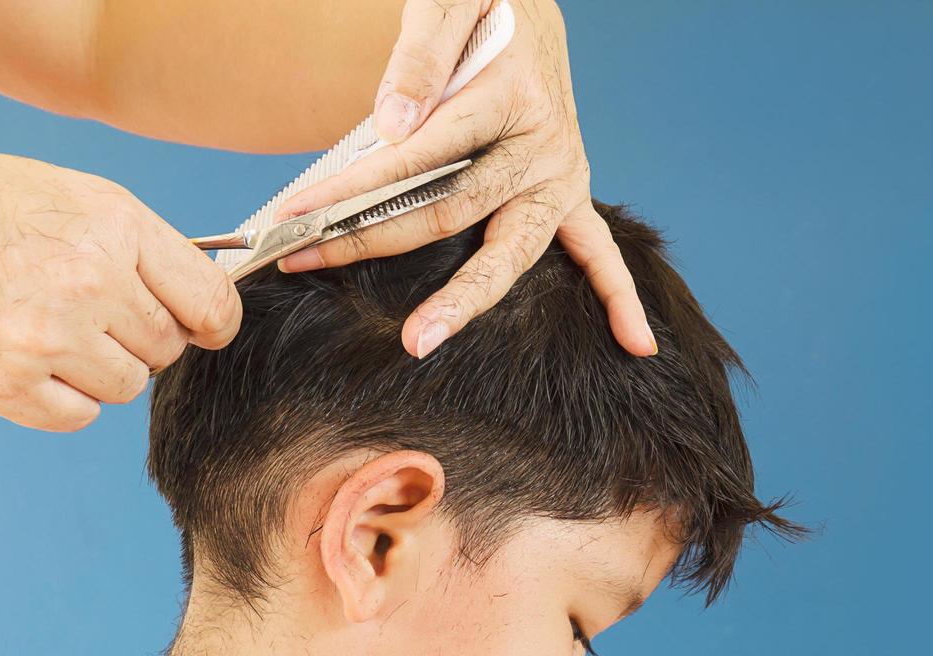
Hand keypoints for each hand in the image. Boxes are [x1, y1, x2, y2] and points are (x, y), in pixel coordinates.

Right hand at [0, 149, 240, 431]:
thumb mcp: (79, 199)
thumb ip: (150, 251)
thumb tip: (209, 307)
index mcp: (114, 231)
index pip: (212, 303)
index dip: (213, 321)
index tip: (203, 326)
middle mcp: (86, 285)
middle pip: (166, 349)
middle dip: (141, 336)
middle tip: (96, 312)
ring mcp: (43, 339)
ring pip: (125, 386)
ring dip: (101, 367)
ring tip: (54, 328)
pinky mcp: (1, 383)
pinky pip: (76, 414)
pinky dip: (64, 395)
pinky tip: (30, 356)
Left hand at [271, 0, 654, 359]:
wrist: (526, 10)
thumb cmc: (483, 6)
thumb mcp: (449, 0)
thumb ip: (422, 53)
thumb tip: (393, 125)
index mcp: (513, 95)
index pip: (422, 150)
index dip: (353, 182)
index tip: (296, 211)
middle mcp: (546, 146)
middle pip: (452, 209)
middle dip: (374, 238)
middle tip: (310, 261)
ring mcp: (562, 178)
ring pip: (509, 252)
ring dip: (463, 301)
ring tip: (417, 341)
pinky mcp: (569, 196)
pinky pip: (599, 252)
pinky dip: (619, 296)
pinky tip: (636, 345)